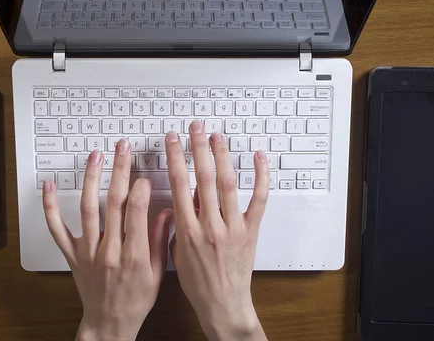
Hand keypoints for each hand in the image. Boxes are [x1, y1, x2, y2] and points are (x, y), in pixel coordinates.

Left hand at [42, 140, 172, 340]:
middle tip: (123, 149)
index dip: (140, 187)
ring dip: (91, 179)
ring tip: (96, 157)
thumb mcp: (158, 273)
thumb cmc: (135, 300)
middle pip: (113, 202)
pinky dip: (51, 207)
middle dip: (120, 170)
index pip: (136, 211)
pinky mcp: (72, 255)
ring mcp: (88, 252)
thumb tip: (167, 212)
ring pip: (87, 208)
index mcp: (134, 255)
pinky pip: (57, 229)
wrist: (110, 323)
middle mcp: (109, 250)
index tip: (144, 174)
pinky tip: (49, 187)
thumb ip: (160, 240)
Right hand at [165, 121, 269, 340]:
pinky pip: (258, 200)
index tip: (173, 140)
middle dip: (198, 148)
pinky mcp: (250, 231)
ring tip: (217, 137)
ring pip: (227, 184)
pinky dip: (260, 177)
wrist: (222, 304)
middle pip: (202, 178)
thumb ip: (179, 222)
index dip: (175, 158)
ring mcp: (232, 227)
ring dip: (222, 157)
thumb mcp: (176, 252)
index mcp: (187, 230)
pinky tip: (258, 158)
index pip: (179, 185)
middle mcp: (209, 226)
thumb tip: (187, 195)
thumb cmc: (198, 282)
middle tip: (195, 128)